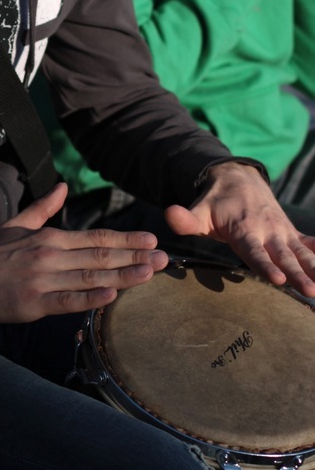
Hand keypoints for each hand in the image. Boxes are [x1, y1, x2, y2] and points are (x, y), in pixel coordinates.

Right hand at [0, 182, 168, 321]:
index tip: (151, 241)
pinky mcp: (33, 303)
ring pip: (90, 278)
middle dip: (134, 257)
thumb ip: (44, 207)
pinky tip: (112, 297)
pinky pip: (67, 301)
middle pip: (100, 256)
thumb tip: (62, 186)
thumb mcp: (17, 223)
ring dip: (123, 276)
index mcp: (49, 237)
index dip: (125, 239)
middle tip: (163, 259)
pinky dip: (90, 299)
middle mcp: (50, 255)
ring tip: (149, 274)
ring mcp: (43, 280)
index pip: (96, 238)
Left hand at [165, 162, 314, 295]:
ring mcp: (281, 231)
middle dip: (297, 273)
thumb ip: (185, 219)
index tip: (278, 279)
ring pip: (300, 252)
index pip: (254, 251)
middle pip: (282, 256)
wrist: (238, 178)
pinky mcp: (290, 231)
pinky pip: (308, 242)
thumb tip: (169, 214)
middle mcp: (266, 230)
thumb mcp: (198, 211)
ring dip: (313, 267)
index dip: (265, 265)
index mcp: (244, 229)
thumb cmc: (215, 203)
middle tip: (309, 291)